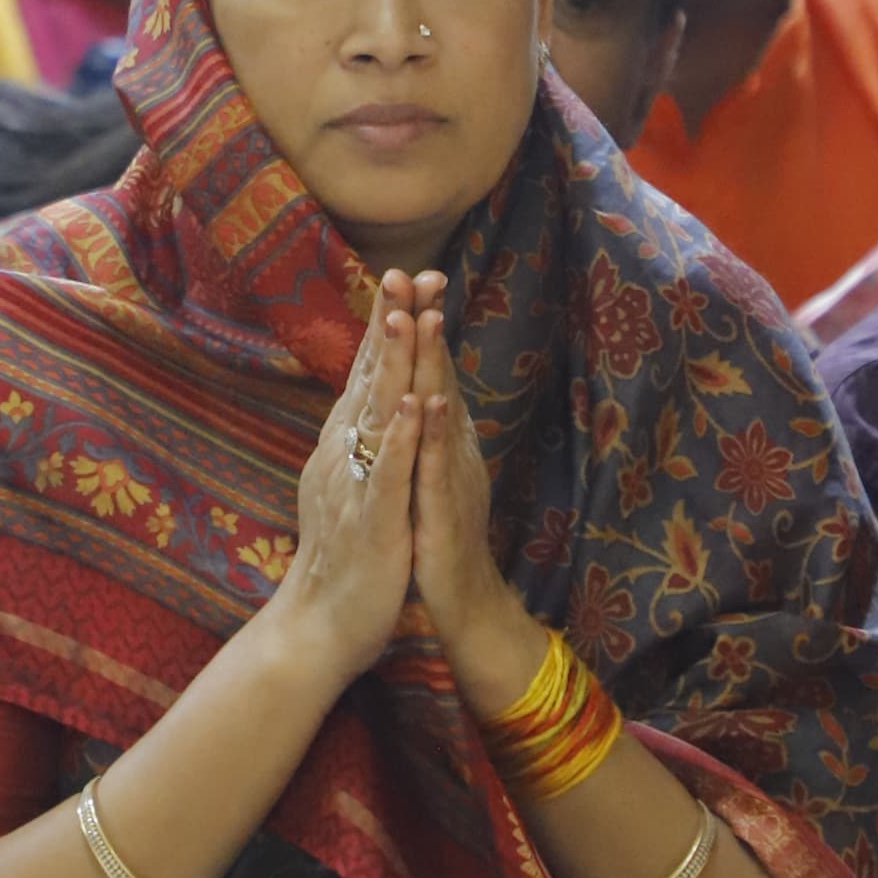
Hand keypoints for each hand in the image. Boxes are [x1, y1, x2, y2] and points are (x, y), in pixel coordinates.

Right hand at [272, 282, 418, 692]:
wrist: (319, 625)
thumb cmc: (344, 555)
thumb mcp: (350, 483)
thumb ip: (358, 441)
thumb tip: (368, 399)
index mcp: (345, 446)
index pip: (366, 374)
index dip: (386, 324)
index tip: (406, 276)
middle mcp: (344, 455)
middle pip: (368, 380)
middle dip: (390, 325)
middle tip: (407, 273)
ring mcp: (357, 486)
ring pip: (377, 416)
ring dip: (393, 365)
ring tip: (409, 317)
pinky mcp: (374, 522)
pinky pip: (390, 474)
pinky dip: (403, 438)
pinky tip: (418, 406)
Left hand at [398, 279, 545, 712]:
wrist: (464, 604)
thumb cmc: (440, 538)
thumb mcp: (429, 473)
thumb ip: (428, 430)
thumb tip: (421, 387)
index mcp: (444, 440)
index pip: (431, 370)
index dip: (423, 323)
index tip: (413, 273)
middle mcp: (454, 450)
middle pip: (441, 376)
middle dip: (431, 325)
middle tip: (424, 273)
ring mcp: (452, 479)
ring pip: (443, 413)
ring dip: (434, 366)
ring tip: (426, 319)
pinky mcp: (444, 514)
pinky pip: (438, 470)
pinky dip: (434, 436)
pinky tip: (428, 406)